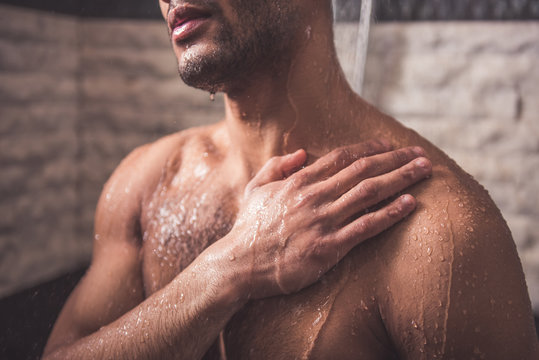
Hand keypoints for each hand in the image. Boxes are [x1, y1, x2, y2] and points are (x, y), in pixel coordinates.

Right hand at [227, 140, 431, 298]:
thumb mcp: (256, 188)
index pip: (341, 158)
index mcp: (299, 181)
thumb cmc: (248, 228)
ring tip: (424, 170)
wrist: (240, 264)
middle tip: (420, 153)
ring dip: (400, 179)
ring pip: (369, 193)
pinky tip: (410, 203)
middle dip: (395, 159)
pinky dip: (390, 213)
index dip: (369, 148)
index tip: (389, 145)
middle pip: (363, 170)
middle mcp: (314, 196)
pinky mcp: (328, 247)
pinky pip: (365, 227)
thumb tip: (303, 152)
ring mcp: (322, 221)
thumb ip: (278, 166)